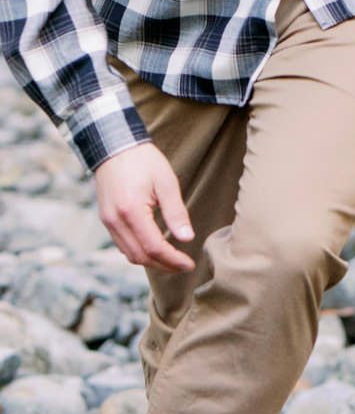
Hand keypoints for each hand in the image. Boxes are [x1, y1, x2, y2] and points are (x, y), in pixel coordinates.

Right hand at [94, 142, 193, 272]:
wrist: (114, 147)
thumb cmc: (144, 161)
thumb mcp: (167, 183)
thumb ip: (176, 212)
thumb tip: (187, 238)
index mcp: (131, 212)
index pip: (153, 247)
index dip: (173, 260)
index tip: (189, 264)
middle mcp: (115, 221)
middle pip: (139, 256)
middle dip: (163, 265)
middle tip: (184, 266)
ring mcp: (107, 221)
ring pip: (128, 253)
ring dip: (151, 262)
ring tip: (173, 261)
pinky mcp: (106, 219)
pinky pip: (122, 244)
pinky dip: (139, 252)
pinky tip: (155, 249)